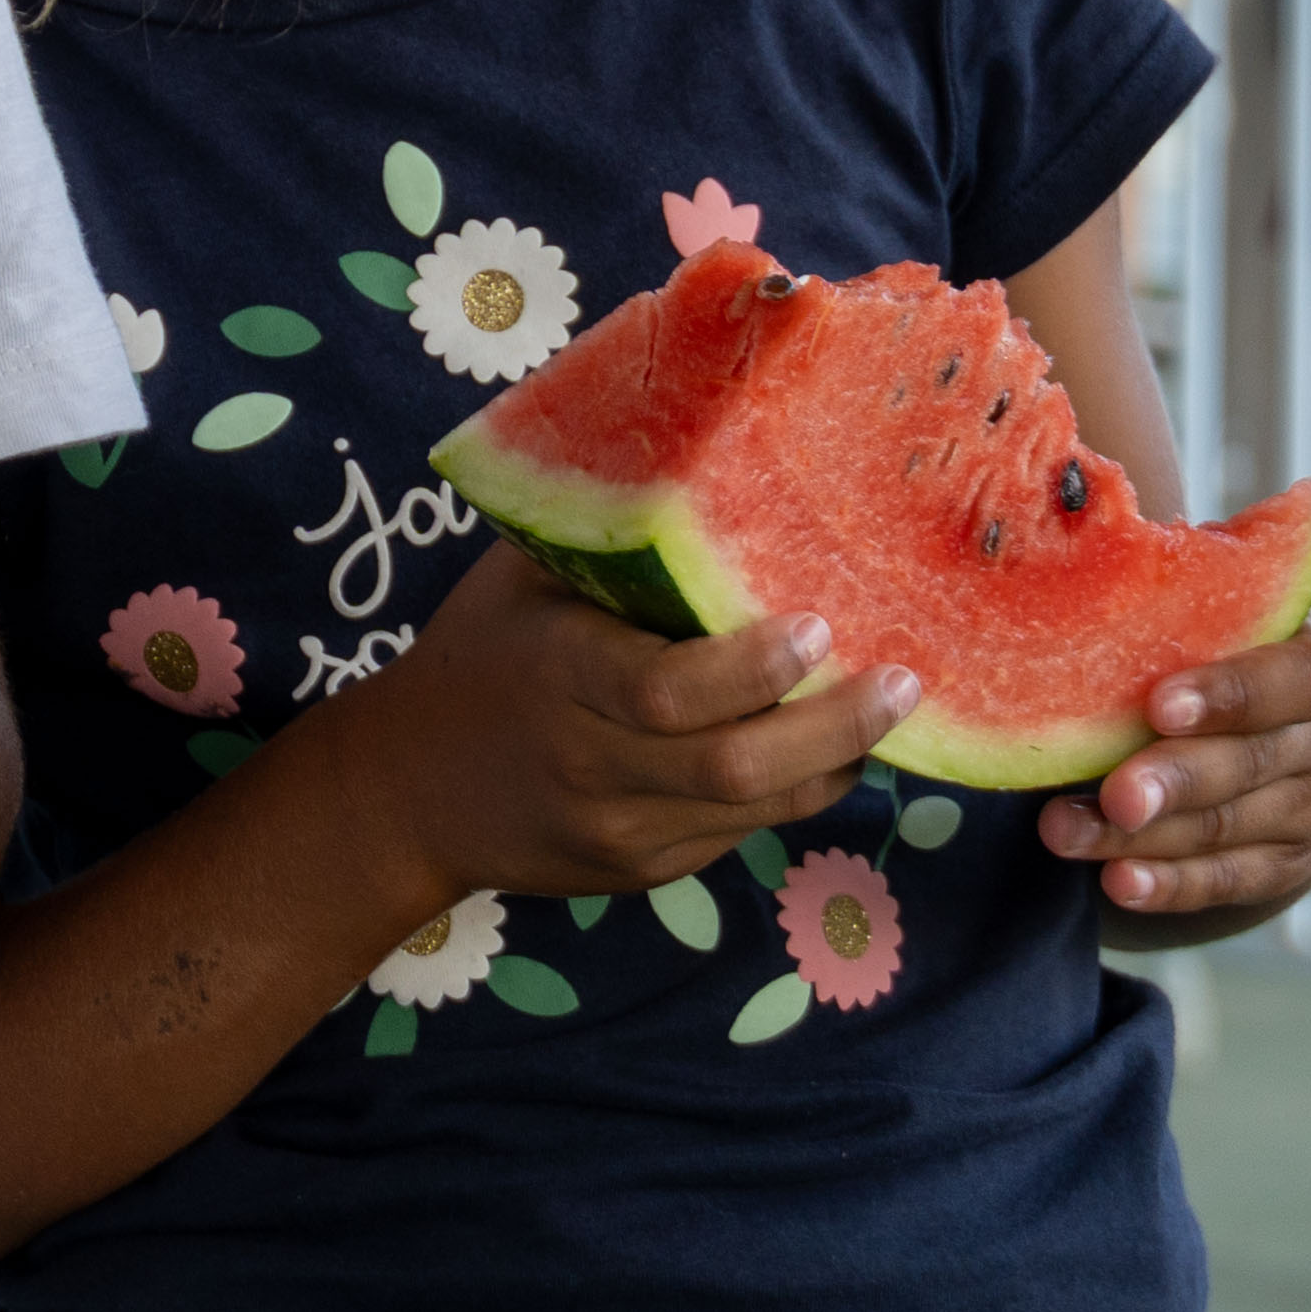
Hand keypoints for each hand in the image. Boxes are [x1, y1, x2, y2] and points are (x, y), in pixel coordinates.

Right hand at [318, 551, 908, 912]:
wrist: (407, 794)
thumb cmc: (478, 656)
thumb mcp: (513, 581)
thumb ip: (599, 532)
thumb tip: (697, 441)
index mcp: (560, 679)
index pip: (668, 692)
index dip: (754, 670)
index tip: (819, 625)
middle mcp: (592, 765)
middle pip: (734, 766)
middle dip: (835, 726)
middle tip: (903, 679)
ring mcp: (621, 830)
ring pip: (757, 810)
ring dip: (836, 760)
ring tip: (891, 709)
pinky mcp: (644, 870)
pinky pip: (741, 832)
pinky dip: (797, 788)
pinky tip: (831, 746)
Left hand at [1045, 611, 1310, 925]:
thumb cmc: (1254, 663)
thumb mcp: (1249, 630)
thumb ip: (1193, 618)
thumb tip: (1088, 581)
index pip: (1281, 684)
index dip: (1222, 696)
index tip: (1158, 707)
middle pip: (1244, 766)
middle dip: (1171, 782)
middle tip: (1112, 795)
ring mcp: (1309, 814)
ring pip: (1221, 828)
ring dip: (1140, 837)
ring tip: (1064, 833)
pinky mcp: (1286, 867)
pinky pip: (1227, 881)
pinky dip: (1171, 885)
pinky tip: (1117, 884)